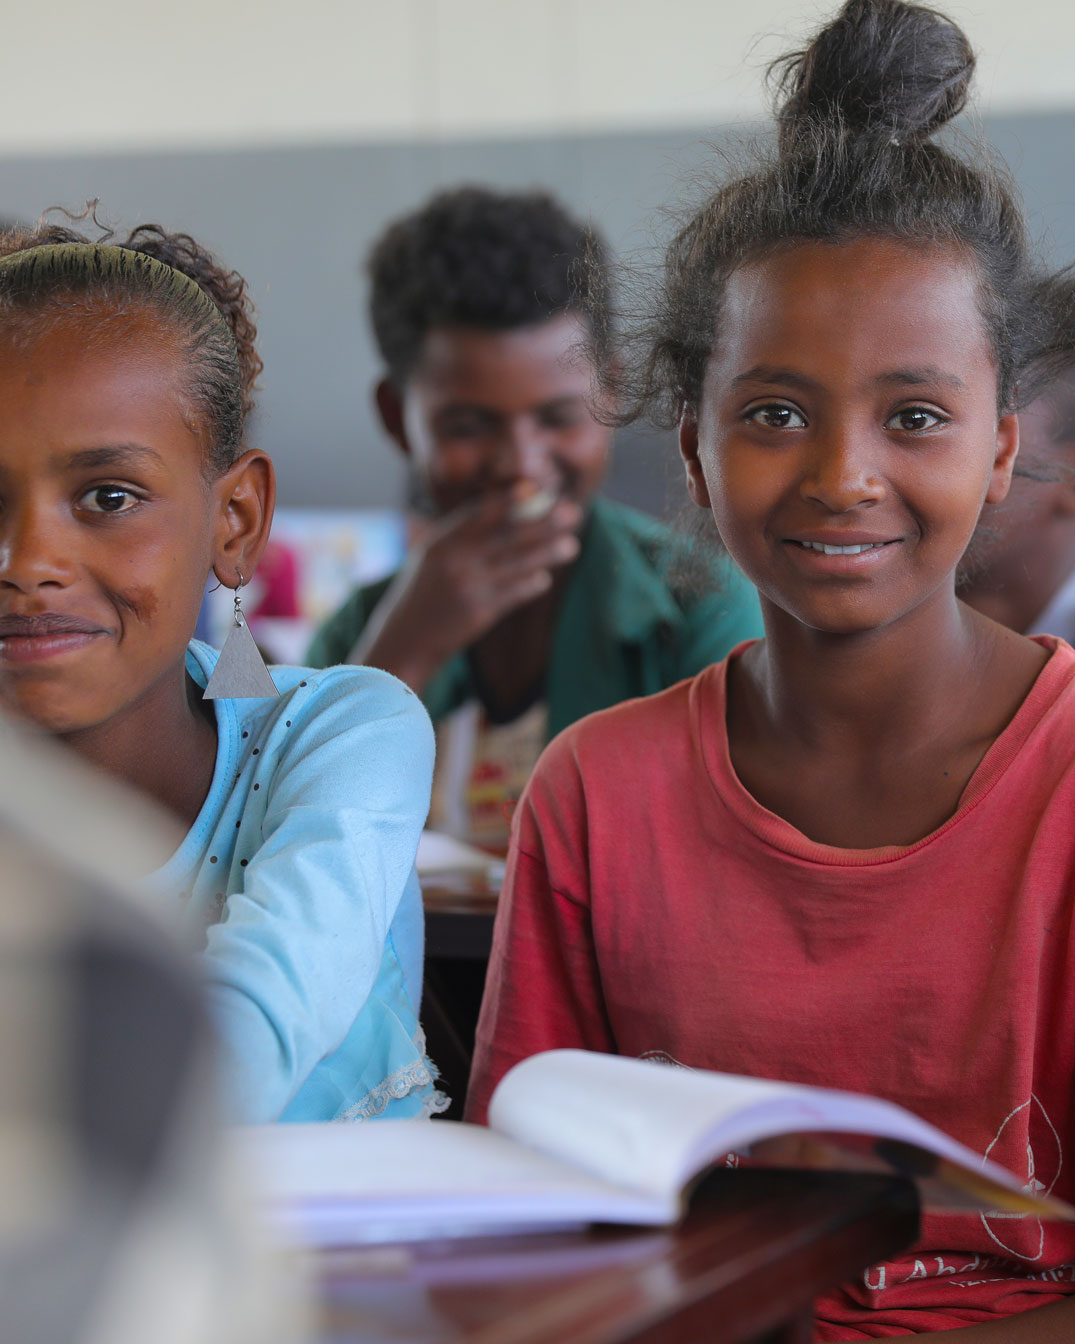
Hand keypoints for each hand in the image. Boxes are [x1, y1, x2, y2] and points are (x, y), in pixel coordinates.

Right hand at [350, 488, 581, 692]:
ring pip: (518, 563)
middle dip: (544, 522)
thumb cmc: (427, 593)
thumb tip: (505, 514)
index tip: (535, 488)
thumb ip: (464, 536)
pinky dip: (532, 583)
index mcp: (442, 542)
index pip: (480, 513)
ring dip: (548, 553)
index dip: (509, 499)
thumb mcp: (434, 558)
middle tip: (572, 513)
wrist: (407, 638)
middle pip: (508, 534)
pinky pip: (514, 593)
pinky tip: (545, 578)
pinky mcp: (479, 612)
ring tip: (571, 546)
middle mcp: (455, 560)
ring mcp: (468, 585)